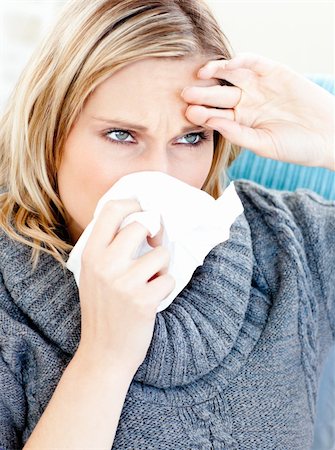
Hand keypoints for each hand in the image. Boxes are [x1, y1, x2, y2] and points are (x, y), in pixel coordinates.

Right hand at [76, 199, 174, 374]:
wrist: (103, 354)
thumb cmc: (102, 310)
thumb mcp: (93, 275)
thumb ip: (108, 248)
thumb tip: (142, 221)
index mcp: (91, 255)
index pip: (111, 210)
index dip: (132, 203)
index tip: (143, 208)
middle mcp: (105, 265)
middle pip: (142, 226)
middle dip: (155, 235)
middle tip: (155, 247)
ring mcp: (124, 283)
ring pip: (162, 253)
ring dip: (162, 267)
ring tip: (150, 282)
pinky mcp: (143, 300)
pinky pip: (169, 279)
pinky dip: (165, 288)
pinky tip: (152, 299)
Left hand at [181, 52, 334, 169]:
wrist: (328, 137)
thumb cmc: (295, 147)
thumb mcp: (263, 145)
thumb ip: (238, 135)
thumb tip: (213, 123)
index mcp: (241, 121)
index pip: (216, 115)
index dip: (202, 113)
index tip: (188, 114)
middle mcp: (247, 102)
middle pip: (219, 94)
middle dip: (203, 93)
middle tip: (186, 93)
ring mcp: (260, 86)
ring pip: (232, 76)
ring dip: (216, 73)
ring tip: (201, 74)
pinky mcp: (275, 72)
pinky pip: (253, 62)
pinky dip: (240, 60)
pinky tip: (225, 66)